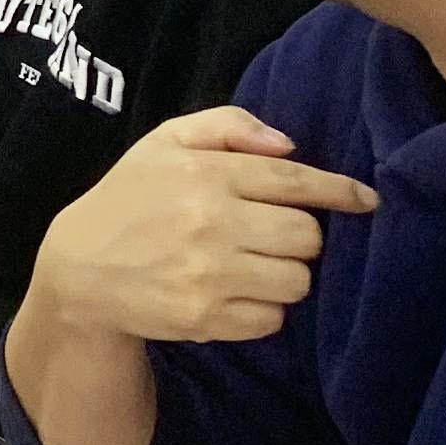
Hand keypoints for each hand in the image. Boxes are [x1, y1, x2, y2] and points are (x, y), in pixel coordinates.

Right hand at [29, 107, 377, 347]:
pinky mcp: (207, 319)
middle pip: (306, 236)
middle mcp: (211, 223)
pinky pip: (273, 319)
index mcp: (204, 175)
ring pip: (297, 281)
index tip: (366, 200)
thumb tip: (290, 146)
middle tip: (272, 233)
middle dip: (300, 235)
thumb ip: (228, 125)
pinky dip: (264, 308)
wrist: (79, 269)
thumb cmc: (130, 198)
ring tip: (252, 264)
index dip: (340, 192)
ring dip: (284, 273)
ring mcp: (210, 275)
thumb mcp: (164, 142)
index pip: (294, 182)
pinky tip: (234, 291)